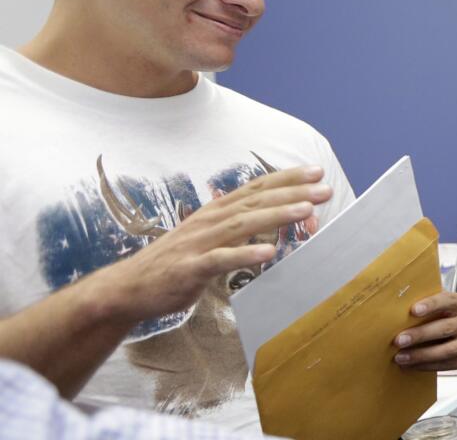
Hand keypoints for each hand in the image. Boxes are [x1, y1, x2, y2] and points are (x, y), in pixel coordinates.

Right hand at [91, 165, 331, 323]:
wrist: (129, 287)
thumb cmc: (177, 262)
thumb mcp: (211, 239)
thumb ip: (241, 231)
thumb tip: (276, 227)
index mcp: (217, 211)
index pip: (257, 188)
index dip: (287, 178)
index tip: (316, 171)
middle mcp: (210, 220)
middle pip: (255, 201)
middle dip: (292, 193)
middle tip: (324, 188)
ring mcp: (199, 243)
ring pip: (242, 224)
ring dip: (275, 215)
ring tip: (305, 210)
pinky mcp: (189, 268)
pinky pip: (220, 260)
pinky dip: (244, 254)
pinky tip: (269, 253)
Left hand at [392, 291, 456, 370]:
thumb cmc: (445, 318)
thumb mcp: (440, 307)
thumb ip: (426, 307)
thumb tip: (397, 312)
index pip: (448, 300)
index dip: (431, 305)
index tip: (413, 310)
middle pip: (446, 328)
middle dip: (420, 335)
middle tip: (399, 341)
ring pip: (448, 350)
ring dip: (421, 355)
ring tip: (401, 357)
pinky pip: (451, 365)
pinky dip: (429, 366)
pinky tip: (413, 365)